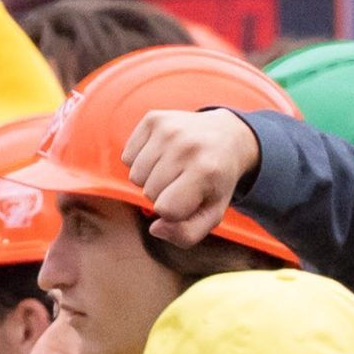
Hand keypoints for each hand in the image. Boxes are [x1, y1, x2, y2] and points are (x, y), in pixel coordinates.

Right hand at [121, 110, 261, 246]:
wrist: (226, 136)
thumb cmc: (215, 181)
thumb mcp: (212, 213)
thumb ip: (186, 235)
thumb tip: (156, 228)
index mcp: (206, 171)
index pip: (166, 209)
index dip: (175, 211)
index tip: (191, 198)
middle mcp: (187, 146)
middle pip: (148, 193)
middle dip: (163, 194)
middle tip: (183, 180)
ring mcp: (169, 129)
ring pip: (134, 176)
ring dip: (150, 178)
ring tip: (172, 168)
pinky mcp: (153, 118)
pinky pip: (127, 157)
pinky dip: (140, 161)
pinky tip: (162, 154)